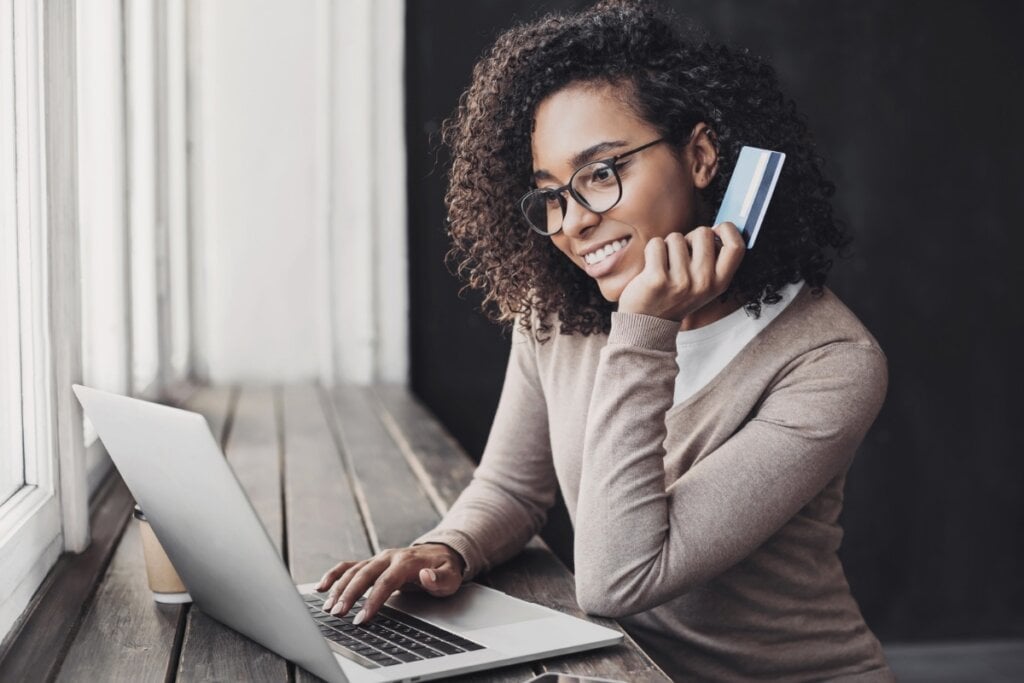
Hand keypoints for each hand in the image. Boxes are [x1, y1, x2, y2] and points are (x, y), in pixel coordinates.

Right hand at [315, 543, 465, 623]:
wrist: (440, 553)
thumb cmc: (444, 569)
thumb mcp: (451, 576)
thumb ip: (440, 578)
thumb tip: (426, 575)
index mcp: (406, 561)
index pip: (386, 581)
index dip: (373, 600)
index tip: (362, 618)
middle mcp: (388, 557)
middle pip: (364, 574)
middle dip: (349, 594)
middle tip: (338, 614)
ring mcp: (378, 559)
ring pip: (353, 571)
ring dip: (338, 588)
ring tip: (328, 608)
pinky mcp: (371, 563)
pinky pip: (349, 566)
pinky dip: (333, 575)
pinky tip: (321, 587)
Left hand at [617, 222, 744, 321]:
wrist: (647, 324)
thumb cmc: (675, 296)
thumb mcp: (703, 286)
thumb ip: (713, 261)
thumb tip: (717, 227)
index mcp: (719, 283)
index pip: (736, 247)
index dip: (727, 230)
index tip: (716, 229)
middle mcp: (703, 283)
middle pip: (703, 233)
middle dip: (689, 237)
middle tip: (681, 255)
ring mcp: (681, 282)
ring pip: (676, 237)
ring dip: (668, 247)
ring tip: (664, 267)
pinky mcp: (657, 279)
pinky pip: (657, 244)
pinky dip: (652, 250)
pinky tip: (651, 268)